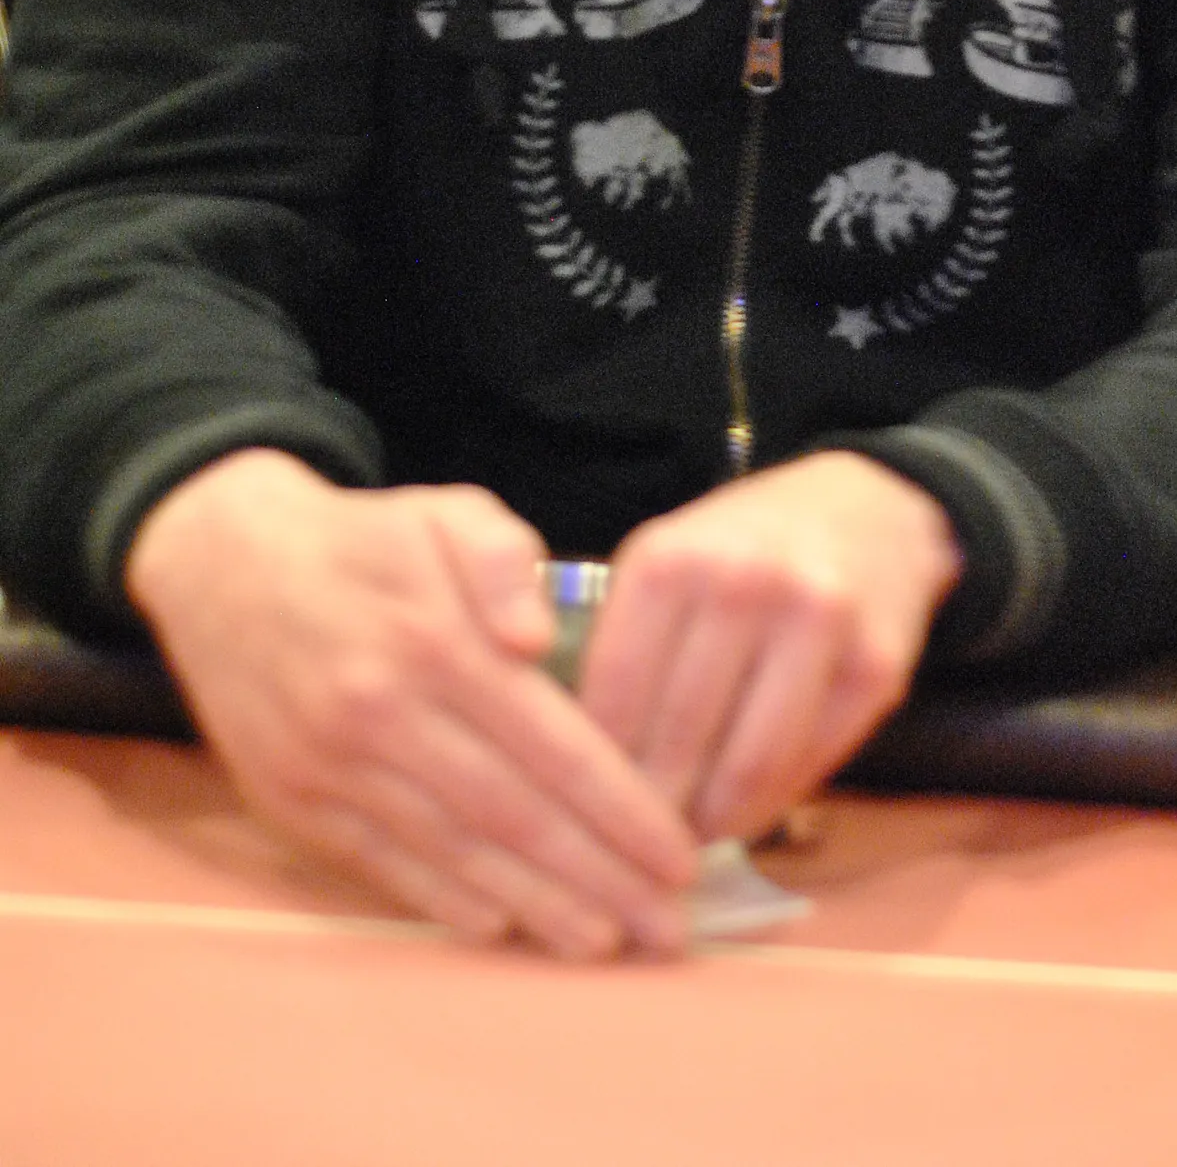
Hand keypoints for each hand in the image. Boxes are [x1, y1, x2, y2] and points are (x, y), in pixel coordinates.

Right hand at [124, 451, 698, 956]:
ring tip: (602, 941)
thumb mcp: (444, 511)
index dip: (620, 808)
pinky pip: (383, 864)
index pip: (551, 744)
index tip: (678, 853)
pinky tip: (504, 928)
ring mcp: (332, 767)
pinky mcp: (294, 802)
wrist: (224, 566)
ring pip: (454, 852)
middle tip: (665, 927)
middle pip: (513, 815)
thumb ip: (503, 557)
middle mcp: (383, 714)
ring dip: (534, 907)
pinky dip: (446, 901)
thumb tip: (538, 638)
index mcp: (434, 641)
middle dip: (600, 878)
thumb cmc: (365, 540)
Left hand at [579, 451, 961, 842]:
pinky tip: (745, 810)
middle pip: (680, 737)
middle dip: (654, 807)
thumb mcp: (670, 563)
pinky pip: (809, 764)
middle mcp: (743, 582)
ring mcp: (817, 622)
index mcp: (670, 558)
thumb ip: (628, 646)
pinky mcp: (876, 665)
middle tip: (637, 846)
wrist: (868, 508)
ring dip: (713, 820)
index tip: (590, 809)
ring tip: (690, 839)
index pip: (617, 694)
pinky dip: (770, 804)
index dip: (600, 768)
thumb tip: (590, 770)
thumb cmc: (746, 548)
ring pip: (748, 766)